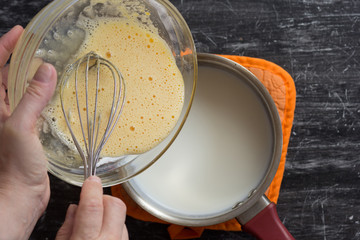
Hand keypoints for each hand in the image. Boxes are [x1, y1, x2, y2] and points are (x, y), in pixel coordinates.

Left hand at [0, 26, 56, 239]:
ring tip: (49, 64)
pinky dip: (45, 96)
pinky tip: (56, 94)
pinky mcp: (30, 132)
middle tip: (37, 46)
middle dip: (19, 58)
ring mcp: (16, 121)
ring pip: (23, 91)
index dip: (6, 48)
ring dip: (33, 76)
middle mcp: (3, 112)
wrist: (20, 194)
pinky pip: (36, 106)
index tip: (21, 34)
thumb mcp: (20, 128)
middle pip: (8, 77)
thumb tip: (45, 71)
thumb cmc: (13, 167)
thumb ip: (32, 98)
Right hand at [56, 176, 127, 239]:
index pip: (92, 206)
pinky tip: (103, 234)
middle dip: (104, 199)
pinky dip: (114, 226)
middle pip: (115, 204)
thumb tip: (75, 209)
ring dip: (109, 214)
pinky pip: (124, 228)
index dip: (92, 188)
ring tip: (95, 225)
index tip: (91, 180)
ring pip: (121, 215)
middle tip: (92, 205)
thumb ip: (66, 228)